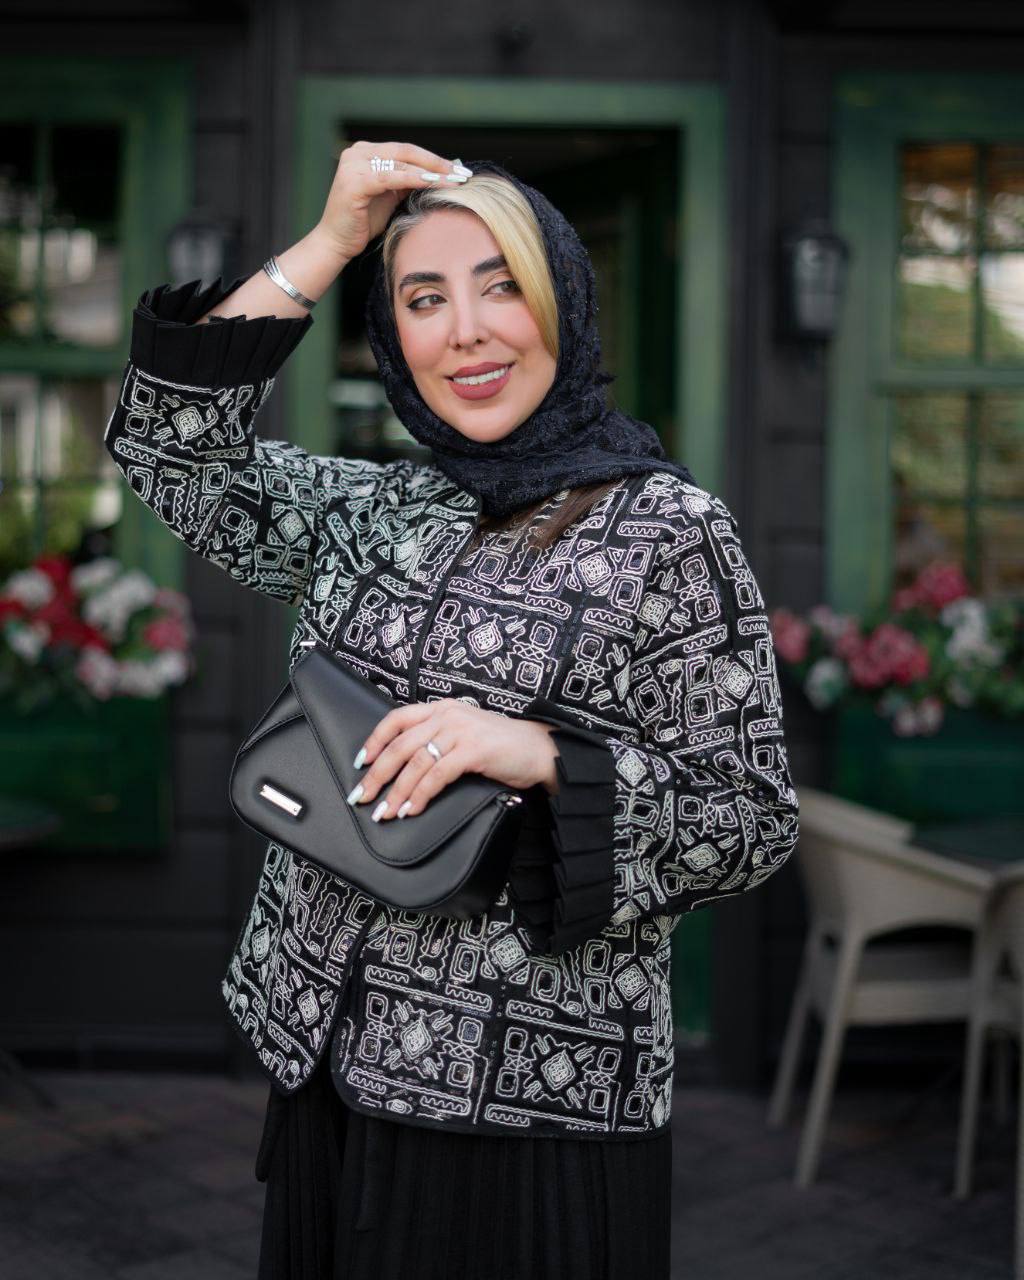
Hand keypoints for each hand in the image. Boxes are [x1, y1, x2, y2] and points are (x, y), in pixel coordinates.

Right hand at [316, 140, 470, 263]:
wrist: (336, 242)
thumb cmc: (363, 222)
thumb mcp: (390, 196)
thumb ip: (407, 181)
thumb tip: (440, 173)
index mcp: (366, 152)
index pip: (406, 151)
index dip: (433, 159)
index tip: (458, 168)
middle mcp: (357, 152)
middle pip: (406, 151)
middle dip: (437, 162)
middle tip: (462, 172)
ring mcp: (354, 164)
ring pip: (401, 162)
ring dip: (431, 171)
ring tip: (454, 179)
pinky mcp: (354, 181)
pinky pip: (391, 177)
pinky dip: (414, 180)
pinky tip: (433, 184)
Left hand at [346, 699, 557, 821]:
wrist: (540, 749)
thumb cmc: (502, 746)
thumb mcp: (465, 734)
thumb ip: (439, 739)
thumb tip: (405, 765)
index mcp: (442, 709)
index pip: (396, 719)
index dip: (374, 740)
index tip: (360, 763)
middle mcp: (448, 716)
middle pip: (400, 745)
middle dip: (377, 775)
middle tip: (361, 797)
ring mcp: (460, 731)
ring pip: (415, 763)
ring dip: (397, 791)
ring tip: (385, 812)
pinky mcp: (473, 751)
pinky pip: (437, 775)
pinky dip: (421, 795)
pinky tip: (412, 810)